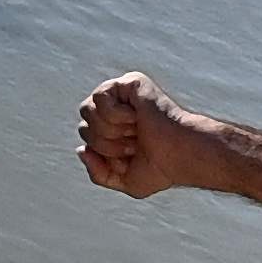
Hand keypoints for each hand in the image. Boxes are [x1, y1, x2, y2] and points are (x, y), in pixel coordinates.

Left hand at [78, 71, 214, 198]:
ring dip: (110, 129)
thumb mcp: (124, 180)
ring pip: (87, 110)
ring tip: (136, 130)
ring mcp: (122, 93)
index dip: (104, 153)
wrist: (180, 154)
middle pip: (83, 125)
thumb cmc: (161, 168)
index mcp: (113, 128)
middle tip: (134, 143)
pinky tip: (137, 116)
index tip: (131, 155)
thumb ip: (98, 173)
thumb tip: (81, 149)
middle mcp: (116, 108)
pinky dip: (116, 114)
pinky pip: (99, 97)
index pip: (86, 137)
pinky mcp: (129, 81)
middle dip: (105, 143)